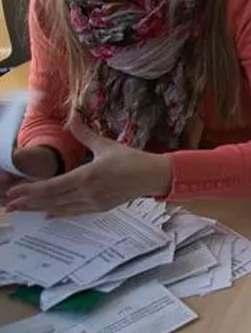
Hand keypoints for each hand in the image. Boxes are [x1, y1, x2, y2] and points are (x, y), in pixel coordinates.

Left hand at [4, 122, 171, 215]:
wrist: (153, 176)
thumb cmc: (132, 159)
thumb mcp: (106, 145)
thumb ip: (85, 134)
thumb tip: (72, 117)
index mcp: (87, 176)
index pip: (52, 186)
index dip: (30, 190)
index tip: (14, 192)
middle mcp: (87, 193)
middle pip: (52, 200)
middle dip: (28, 202)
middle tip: (9, 205)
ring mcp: (93, 203)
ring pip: (60, 208)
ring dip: (39, 209)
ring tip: (22, 210)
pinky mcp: (100, 208)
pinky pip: (73, 213)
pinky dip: (58, 213)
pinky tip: (47, 214)